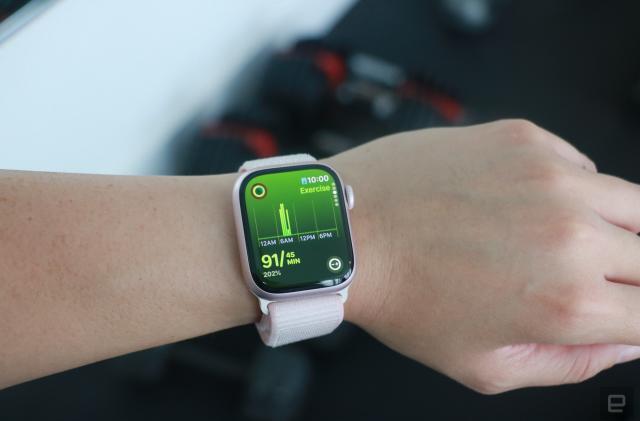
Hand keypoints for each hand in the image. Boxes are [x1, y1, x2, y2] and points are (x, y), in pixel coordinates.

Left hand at [330, 119, 639, 393]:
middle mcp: (571, 234)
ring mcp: (551, 177)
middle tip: (590, 279)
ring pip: (633, 203)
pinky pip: (580, 163)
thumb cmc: (401, 295)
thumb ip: (567, 364)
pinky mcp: (525, 139)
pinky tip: (525, 204)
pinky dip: (570, 188)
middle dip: (633, 275)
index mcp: (566, 302)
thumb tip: (617, 343)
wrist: (349, 230)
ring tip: (560, 240)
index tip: (623, 310)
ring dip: (616, 227)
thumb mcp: (483, 366)